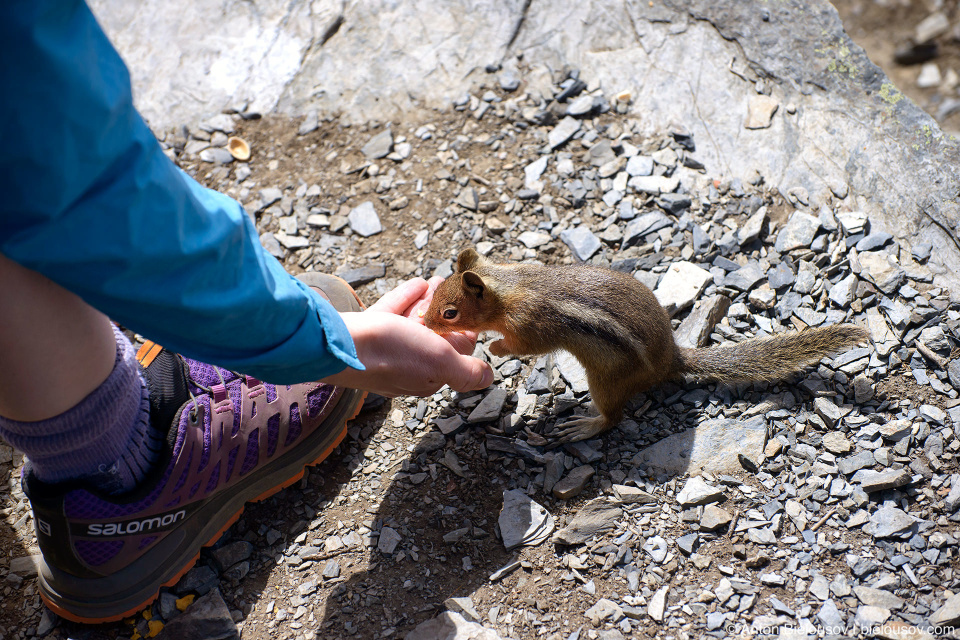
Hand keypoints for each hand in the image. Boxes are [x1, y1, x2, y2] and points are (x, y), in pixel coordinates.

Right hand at [322, 278, 492, 396]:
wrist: (338, 344)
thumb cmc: (391, 355)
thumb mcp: (440, 364)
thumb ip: (466, 371)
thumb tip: (489, 378)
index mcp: (426, 375)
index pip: (453, 354)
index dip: (463, 331)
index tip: (472, 310)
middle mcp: (406, 364)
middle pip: (432, 335)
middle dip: (445, 313)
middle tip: (456, 289)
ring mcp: (385, 347)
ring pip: (412, 322)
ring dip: (428, 302)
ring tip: (439, 281)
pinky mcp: (368, 331)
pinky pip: (391, 312)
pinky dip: (406, 298)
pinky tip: (417, 283)